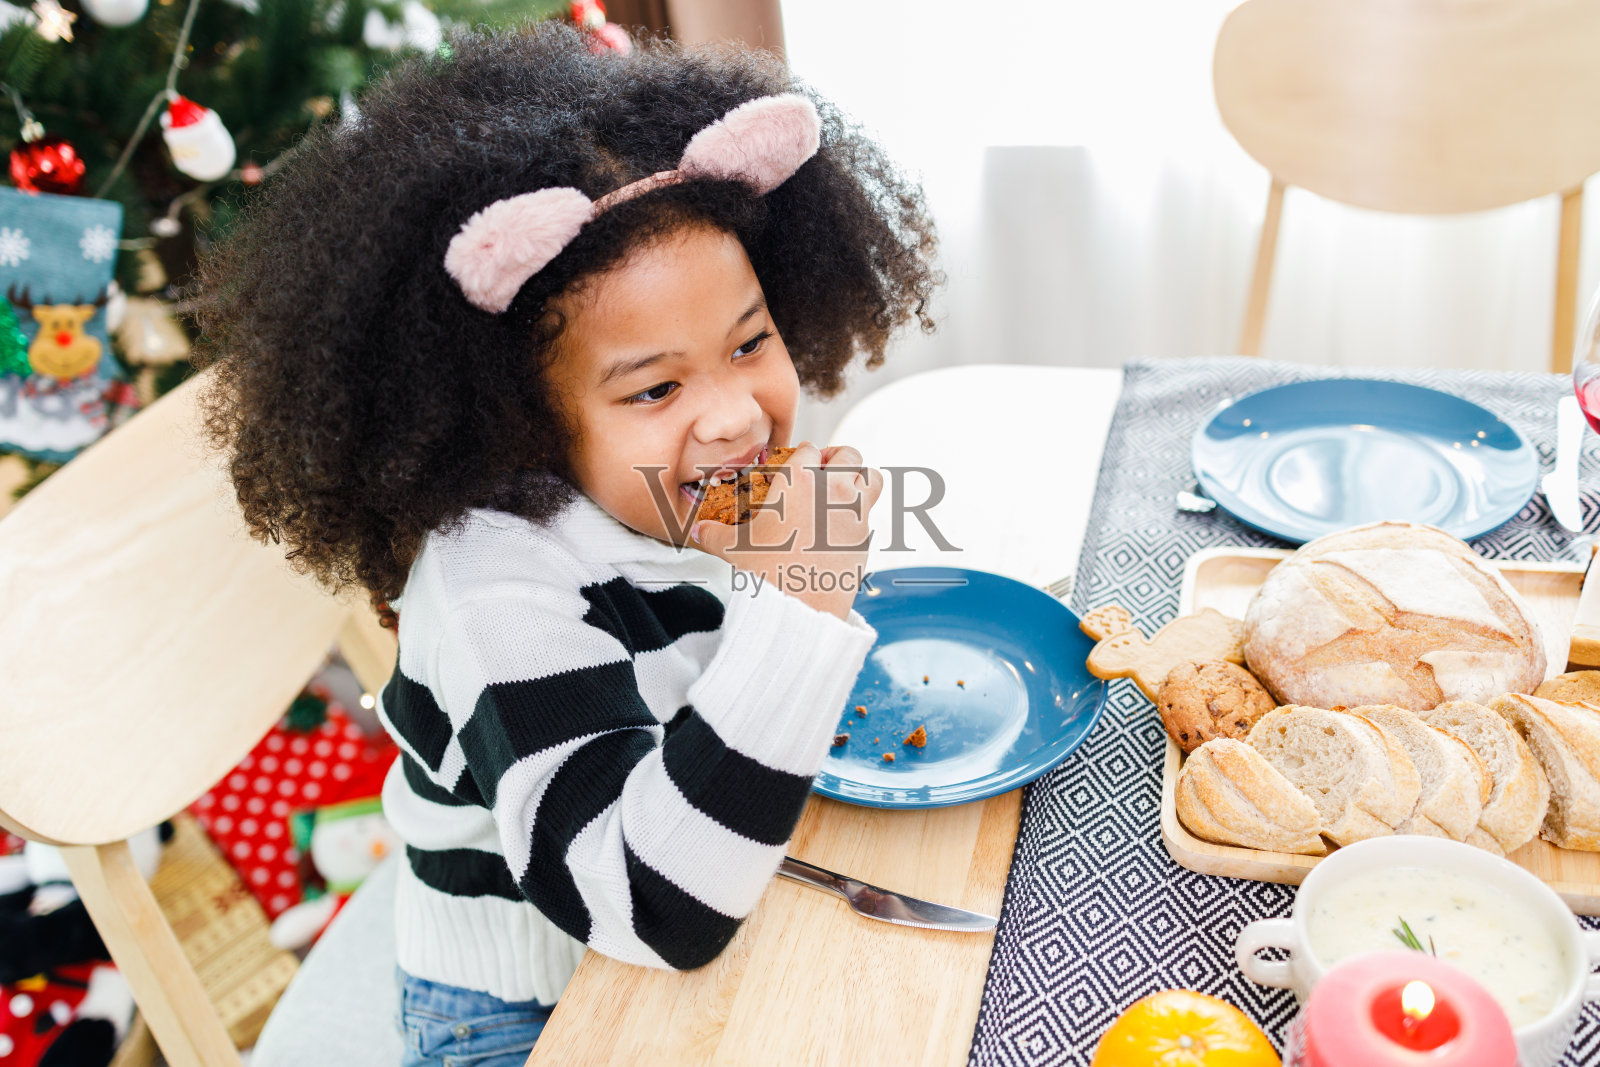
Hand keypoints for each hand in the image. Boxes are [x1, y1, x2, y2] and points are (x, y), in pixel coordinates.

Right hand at [691, 442, 883, 618]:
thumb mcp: (732, 548)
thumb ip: (714, 534)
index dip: (801, 455)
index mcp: (799, 480)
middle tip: (823, 470)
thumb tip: (697, 530)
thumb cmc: (766, 572)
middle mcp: (832, 488)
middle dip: (837, 457)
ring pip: (872, 477)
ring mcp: (855, 511)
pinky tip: (842, 525)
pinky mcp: (866, 536)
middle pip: (848, 453)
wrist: (800, 607)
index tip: (795, 466)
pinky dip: (861, 512)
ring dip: (860, 478)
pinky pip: (871, 512)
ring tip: (843, 490)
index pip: (808, 449)